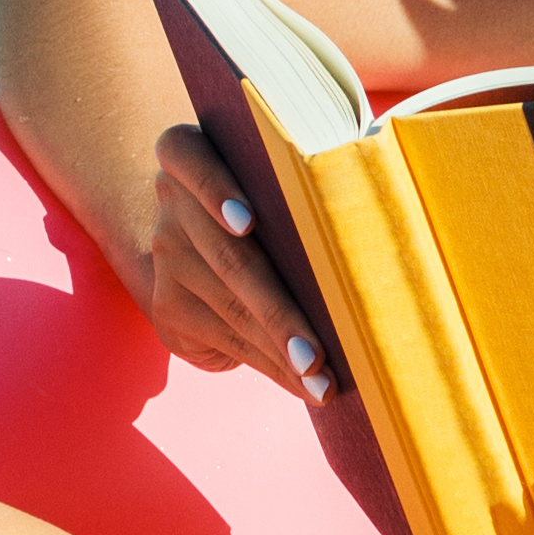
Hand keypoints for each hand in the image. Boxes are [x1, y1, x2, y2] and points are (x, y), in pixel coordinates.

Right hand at [140, 124, 332, 397]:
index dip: (215, 190)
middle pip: (227, 258)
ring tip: (320, 382)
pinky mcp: (167, 308)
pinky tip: (302, 382)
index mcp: (190, 152)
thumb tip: (368, 241)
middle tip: (316, 357)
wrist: (208, 238)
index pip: (186, 156)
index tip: (247, 223)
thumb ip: (300, 188)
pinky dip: (270, 363)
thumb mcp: (277, 181)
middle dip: (277, 313)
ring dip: (280, 352)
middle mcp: (171, 203)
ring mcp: (166, 257)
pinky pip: (225, 339)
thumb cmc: (275, 197)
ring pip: (230, 309)